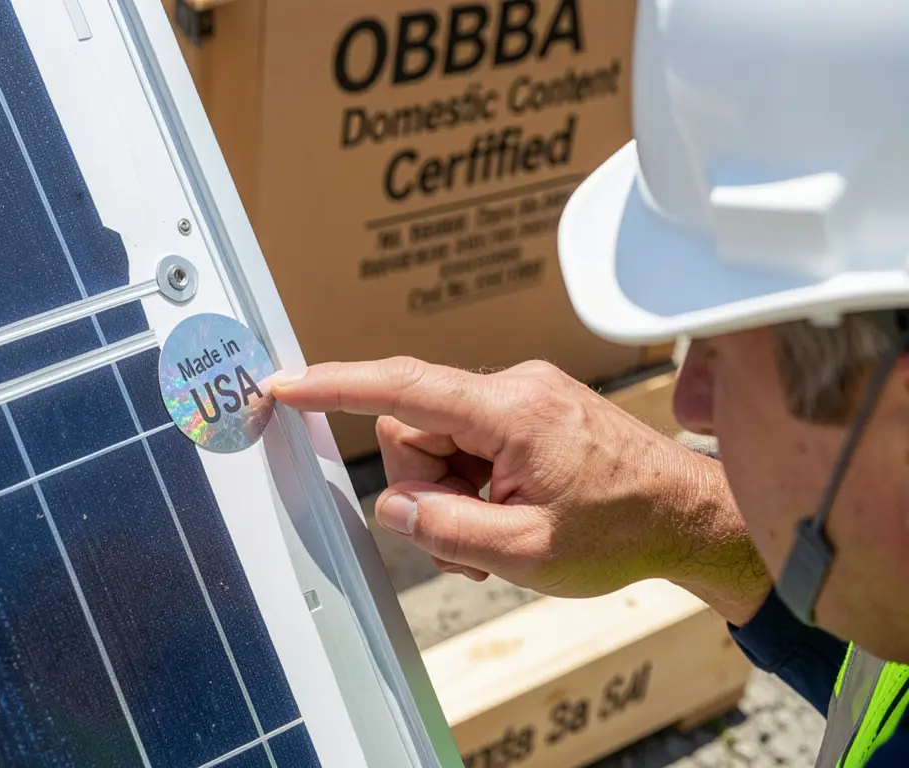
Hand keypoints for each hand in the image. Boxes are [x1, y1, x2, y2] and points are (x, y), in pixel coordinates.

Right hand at [272, 357, 769, 624]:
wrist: (694, 517)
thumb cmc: (624, 533)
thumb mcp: (527, 553)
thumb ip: (446, 531)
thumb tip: (389, 506)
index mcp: (511, 412)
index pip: (403, 388)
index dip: (335, 385)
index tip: (284, 385)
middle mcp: (513, 388)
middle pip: (414, 428)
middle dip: (426, 486)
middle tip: (471, 534)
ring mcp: (523, 395)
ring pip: (437, 440)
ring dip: (452, 492)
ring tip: (500, 531)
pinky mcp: (530, 410)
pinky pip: (468, 442)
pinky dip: (472, 484)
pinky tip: (508, 516)